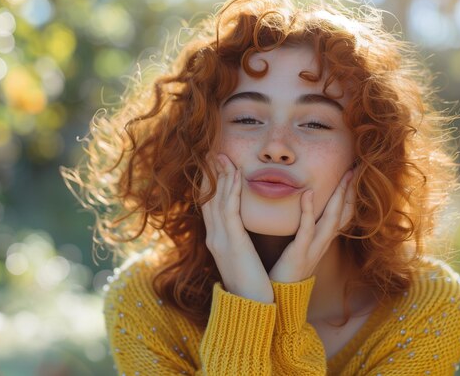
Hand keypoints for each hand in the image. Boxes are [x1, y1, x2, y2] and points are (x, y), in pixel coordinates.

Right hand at [200, 154, 273, 302]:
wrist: (249, 307)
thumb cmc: (250, 285)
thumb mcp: (240, 258)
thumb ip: (238, 242)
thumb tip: (241, 231)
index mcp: (216, 240)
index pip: (210, 206)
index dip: (210, 185)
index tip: (214, 167)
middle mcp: (214, 236)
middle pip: (209, 199)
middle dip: (212, 175)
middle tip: (214, 153)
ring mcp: (220, 239)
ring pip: (218, 200)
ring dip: (221, 176)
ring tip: (223, 156)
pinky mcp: (232, 242)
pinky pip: (230, 210)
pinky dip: (232, 190)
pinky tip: (235, 174)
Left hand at [269, 169, 355, 282]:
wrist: (281, 298)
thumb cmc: (287, 271)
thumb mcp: (302, 248)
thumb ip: (307, 231)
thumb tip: (308, 213)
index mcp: (324, 241)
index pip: (343, 214)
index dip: (350, 195)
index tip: (354, 174)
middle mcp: (324, 243)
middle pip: (343, 213)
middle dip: (350, 190)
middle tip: (356, 168)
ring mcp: (314, 248)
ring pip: (332, 219)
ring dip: (339, 196)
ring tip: (344, 176)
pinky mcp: (300, 253)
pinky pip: (307, 229)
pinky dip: (307, 210)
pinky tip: (307, 192)